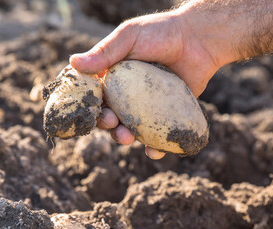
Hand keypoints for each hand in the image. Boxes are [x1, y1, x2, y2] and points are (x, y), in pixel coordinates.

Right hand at [69, 7, 226, 158]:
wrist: (199, 39)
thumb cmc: (161, 32)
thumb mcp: (129, 37)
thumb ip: (104, 52)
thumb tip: (73, 63)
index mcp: (112, 77)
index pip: (94, 95)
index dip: (90, 105)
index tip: (93, 109)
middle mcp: (126, 94)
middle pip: (110, 115)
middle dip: (107, 124)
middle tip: (112, 123)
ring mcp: (146, 107)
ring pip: (130, 129)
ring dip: (125, 138)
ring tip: (129, 140)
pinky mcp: (166, 116)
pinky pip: (157, 136)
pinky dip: (155, 147)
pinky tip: (155, 152)